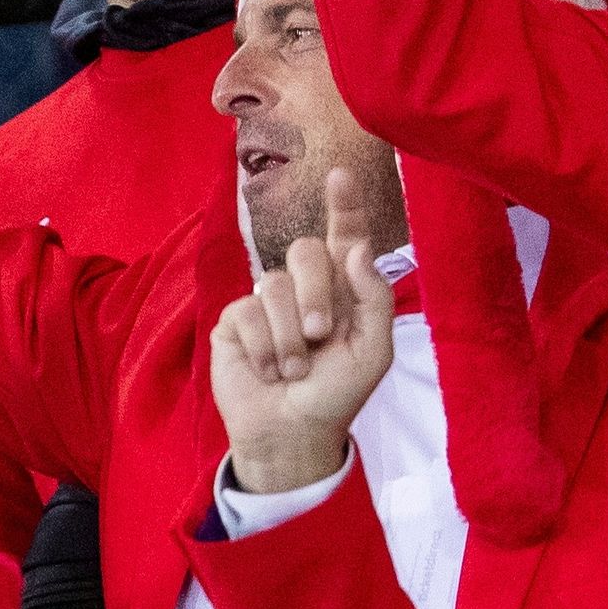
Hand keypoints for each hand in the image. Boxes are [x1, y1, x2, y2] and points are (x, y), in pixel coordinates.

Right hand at [208, 163, 393, 496]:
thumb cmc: (336, 394)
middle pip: (305, 251)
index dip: (343, 205)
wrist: (294, 433)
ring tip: (293, 370)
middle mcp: (303, 288)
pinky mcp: (234, 323)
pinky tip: (268, 370)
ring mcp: (266, 303)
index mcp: (343, 289)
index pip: (343, 236)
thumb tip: (357, 248)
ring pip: (273, 287)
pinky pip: (245, 313)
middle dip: (316, 294)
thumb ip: (373, 298)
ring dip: (289, 338)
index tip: (340, 175)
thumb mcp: (373, 351)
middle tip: (319, 336)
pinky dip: (263, 348)